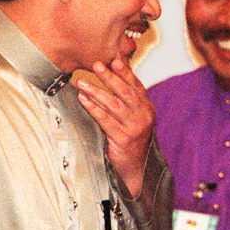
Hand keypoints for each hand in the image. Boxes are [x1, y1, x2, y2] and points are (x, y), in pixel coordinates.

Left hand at [76, 58, 153, 196]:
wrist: (136, 169)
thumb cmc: (132, 142)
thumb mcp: (134, 119)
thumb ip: (127, 101)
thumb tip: (112, 77)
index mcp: (147, 109)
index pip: (136, 86)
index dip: (125, 72)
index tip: (114, 60)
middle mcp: (144, 117)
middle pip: (125, 92)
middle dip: (110, 77)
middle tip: (96, 64)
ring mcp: (135, 128)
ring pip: (114, 105)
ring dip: (97, 92)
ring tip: (81, 83)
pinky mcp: (123, 139)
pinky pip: (106, 120)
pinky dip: (94, 108)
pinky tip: (83, 100)